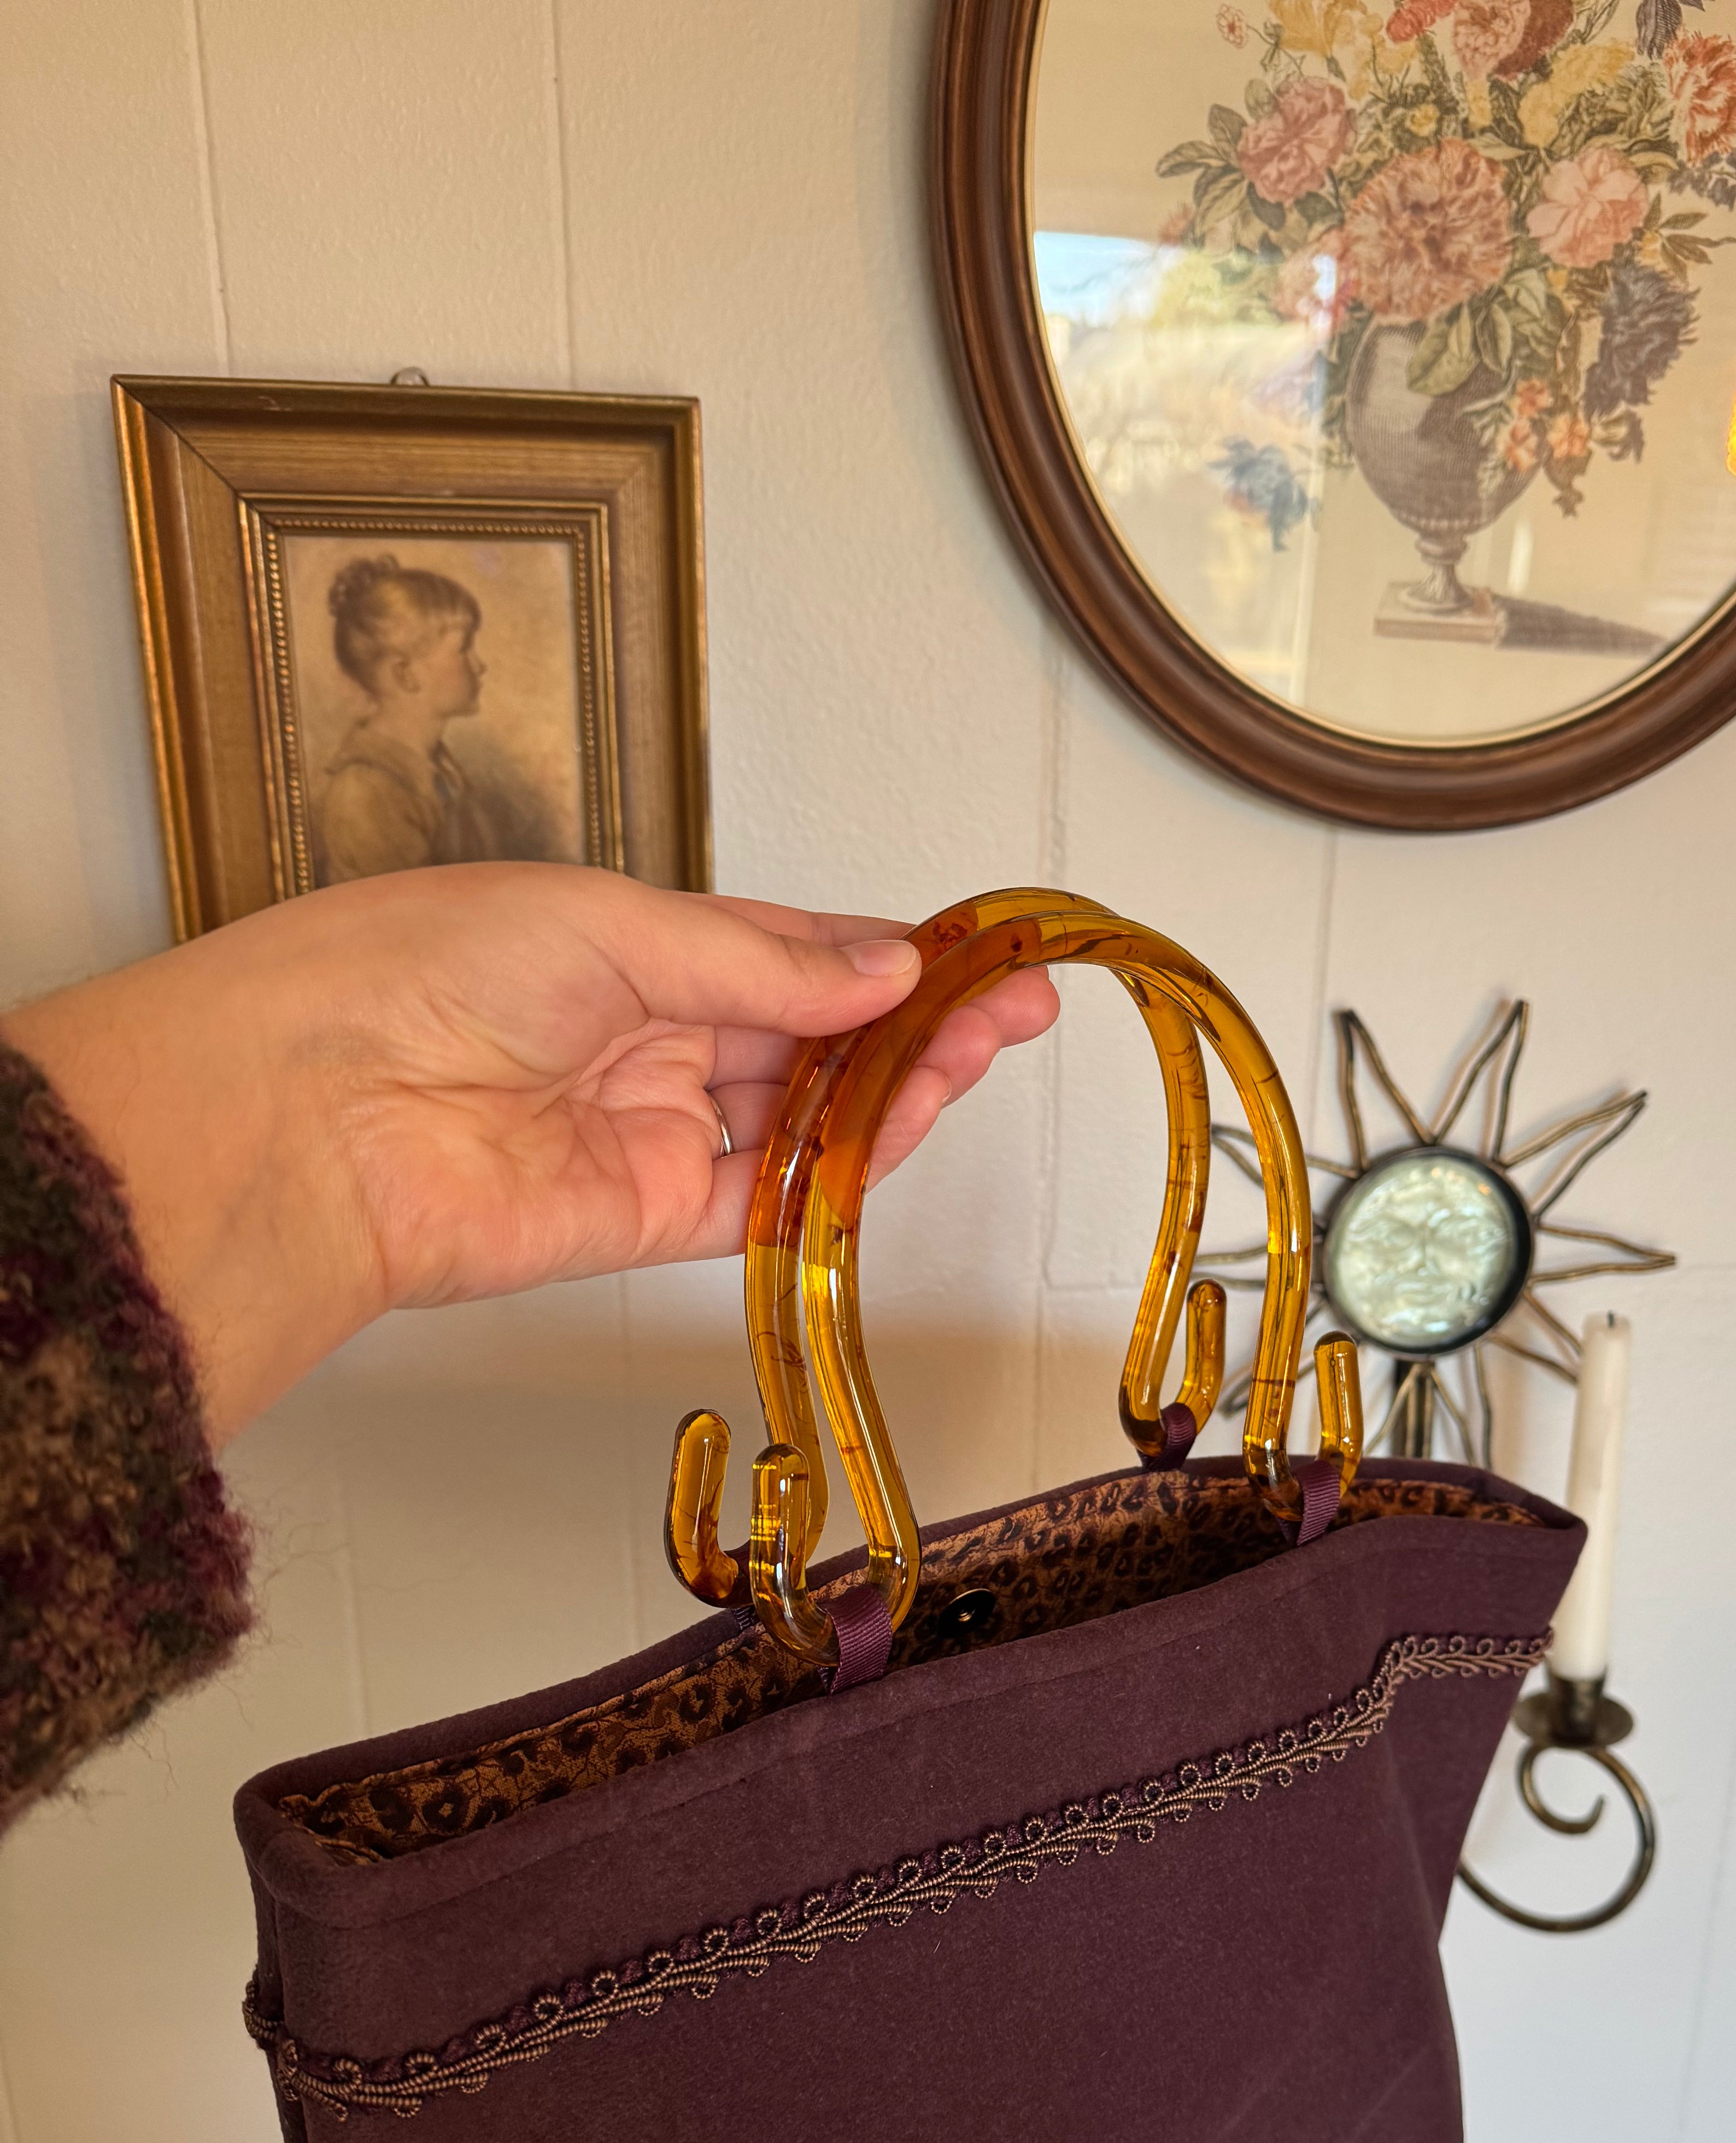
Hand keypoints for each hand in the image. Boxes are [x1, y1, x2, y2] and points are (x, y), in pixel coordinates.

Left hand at [3, 865, 1058, 1440]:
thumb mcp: (611, 925)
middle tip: (1011, 1005)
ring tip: (981, 1051)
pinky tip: (907, 1124)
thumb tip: (878, 972)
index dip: (884, 954)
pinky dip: (844, 1168)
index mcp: (622, 944)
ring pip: (805, 1116)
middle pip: (810, 1034)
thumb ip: (760, 964)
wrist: (317, 1110)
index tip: (971, 950)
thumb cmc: (412, 976)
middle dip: (915, 1019)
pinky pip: (772, 1197)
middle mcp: (641, 1037)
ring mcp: (648, 1129)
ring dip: (898, 1087)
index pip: (784, 950)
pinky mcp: (648, 1216)